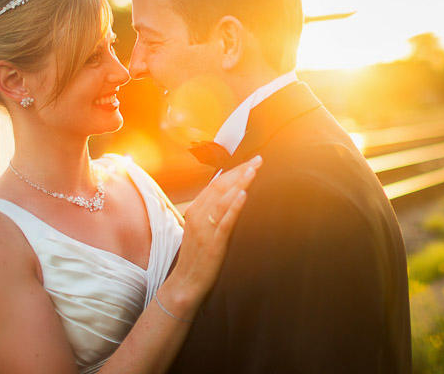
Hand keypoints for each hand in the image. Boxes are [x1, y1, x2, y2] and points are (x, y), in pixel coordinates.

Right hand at [159, 155, 260, 313]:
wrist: (185, 284)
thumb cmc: (196, 257)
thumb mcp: (201, 230)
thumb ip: (211, 213)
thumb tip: (230, 198)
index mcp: (195, 210)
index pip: (216, 184)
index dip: (234, 171)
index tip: (250, 162)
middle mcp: (198, 216)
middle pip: (220, 187)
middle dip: (240, 172)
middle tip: (258, 160)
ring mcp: (204, 229)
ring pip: (223, 200)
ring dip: (239, 183)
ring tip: (253, 170)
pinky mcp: (213, 243)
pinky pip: (224, 222)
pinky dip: (234, 207)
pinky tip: (243, 195)